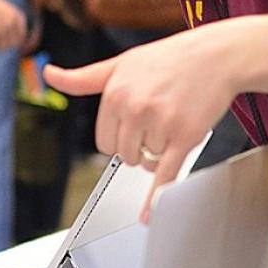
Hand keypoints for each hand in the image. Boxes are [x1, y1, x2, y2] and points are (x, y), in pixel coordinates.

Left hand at [44, 27, 235, 219]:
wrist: (218, 54)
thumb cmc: (170, 59)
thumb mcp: (122, 63)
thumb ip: (85, 78)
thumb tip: (50, 75)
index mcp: (115, 93)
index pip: (104, 142)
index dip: (120, 139)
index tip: (134, 127)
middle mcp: (134, 108)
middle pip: (123, 155)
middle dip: (139, 147)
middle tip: (158, 123)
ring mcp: (160, 123)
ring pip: (146, 163)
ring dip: (159, 152)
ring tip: (174, 123)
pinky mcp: (185, 136)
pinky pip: (164, 174)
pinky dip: (156, 196)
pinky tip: (148, 213)